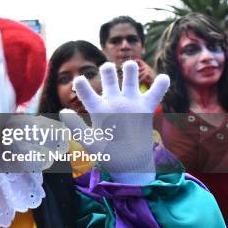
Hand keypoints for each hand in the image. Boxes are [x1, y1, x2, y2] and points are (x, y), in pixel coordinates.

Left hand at [60, 61, 169, 184]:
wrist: (129, 164)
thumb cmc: (108, 153)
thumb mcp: (90, 142)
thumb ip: (76, 127)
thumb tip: (63, 112)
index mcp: (98, 110)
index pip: (89, 96)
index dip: (83, 88)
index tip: (78, 80)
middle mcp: (113, 103)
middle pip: (110, 83)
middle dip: (108, 72)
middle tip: (106, 66)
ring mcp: (130, 104)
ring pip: (130, 83)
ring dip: (131, 73)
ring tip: (130, 63)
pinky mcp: (144, 109)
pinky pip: (153, 95)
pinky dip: (159, 86)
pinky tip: (164, 77)